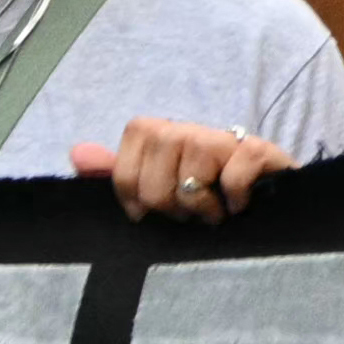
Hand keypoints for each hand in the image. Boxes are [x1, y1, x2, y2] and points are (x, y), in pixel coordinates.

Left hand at [75, 120, 288, 225]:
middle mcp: (189, 129)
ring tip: (213, 213)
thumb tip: (77, 154)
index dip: (132, 192)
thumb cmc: (204, 198)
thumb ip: (116, 174)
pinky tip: (238, 206)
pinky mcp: (259, 152)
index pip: (127, 158)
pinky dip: (233, 199)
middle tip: (187, 214)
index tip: (148, 213)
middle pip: (157, 168)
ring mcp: (225, 139)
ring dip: (202, 206)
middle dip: (169, 204)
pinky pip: (234, 174)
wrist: (266, 203)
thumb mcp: (156, 190)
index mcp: (160, 135)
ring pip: (194, 169)